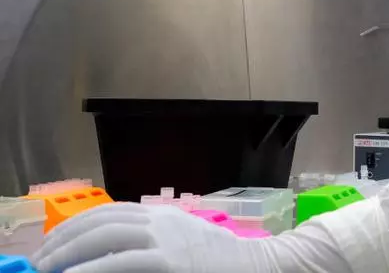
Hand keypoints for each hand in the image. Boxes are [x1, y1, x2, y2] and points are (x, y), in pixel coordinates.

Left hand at [34, 203, 267, 272]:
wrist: (256, 266)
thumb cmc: (219, 260)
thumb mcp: (182, 240)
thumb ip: (149, 240)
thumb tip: (108, 253)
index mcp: (160, 215)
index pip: (107, 213)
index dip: (72, 227)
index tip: (51, 246)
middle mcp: (159, 222)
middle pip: (100, 222)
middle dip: (63, 241)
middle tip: (40, 262)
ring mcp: (165, 242)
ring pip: (105, 237)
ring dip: (69, 254)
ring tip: (48, 270)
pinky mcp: (169, 264)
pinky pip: (121, 263)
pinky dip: (92, 269)